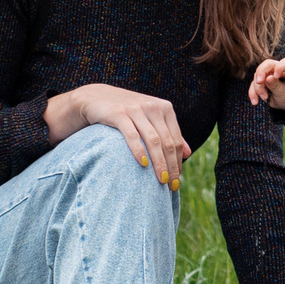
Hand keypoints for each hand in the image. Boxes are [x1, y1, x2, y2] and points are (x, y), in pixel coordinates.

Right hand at [44, 83, 190, 186]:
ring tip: (161, 180)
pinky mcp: (119, 113)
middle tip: (171, 185)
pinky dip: (139, 150)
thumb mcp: (150, 119)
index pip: (176, 140)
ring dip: (159, 163)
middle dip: (171, 166)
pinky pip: (132, 135)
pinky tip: (144, 165)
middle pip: (167, 142)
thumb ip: (169, 133)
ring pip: (153, 140)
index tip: (177, 180)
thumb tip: (188, 154)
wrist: (96, 98)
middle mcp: (153, 107)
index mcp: (164, 108)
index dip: (178, 162)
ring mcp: (136, 109)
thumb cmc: (126, 112)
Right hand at [247, 56, 284, 110]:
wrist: (284, 103)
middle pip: (267, 65)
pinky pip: (253, 85)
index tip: (276, 76)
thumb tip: (267, 78)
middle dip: (261, 73)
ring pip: (257, 75)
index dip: (280, 67)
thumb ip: (277, 85)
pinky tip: (255, 101)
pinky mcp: (260, 81)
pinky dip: (253, 93)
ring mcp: (267, 74)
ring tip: (265, 98)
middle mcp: (277, 69)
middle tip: (260, 82)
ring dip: (258, 88)